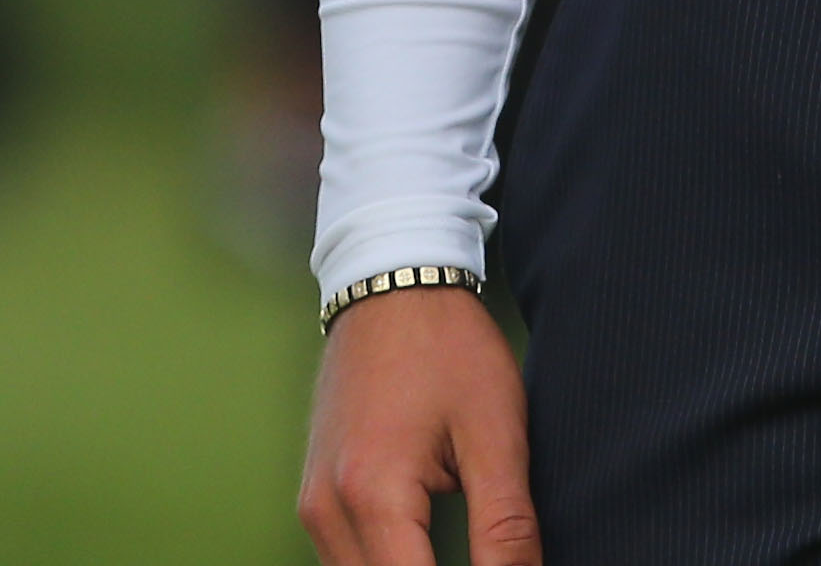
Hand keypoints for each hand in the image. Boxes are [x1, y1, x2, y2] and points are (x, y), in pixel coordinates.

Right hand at [299, 283, 537, 565]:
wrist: (393, 282)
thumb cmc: (447, 347)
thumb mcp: (495, 433)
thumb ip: (507, 527)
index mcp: (373, 494)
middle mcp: (327, 509)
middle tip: (489, 563)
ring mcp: (313, 503)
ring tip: (460, 559)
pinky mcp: (314, 496)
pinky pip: (343, 562)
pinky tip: (422, 558)